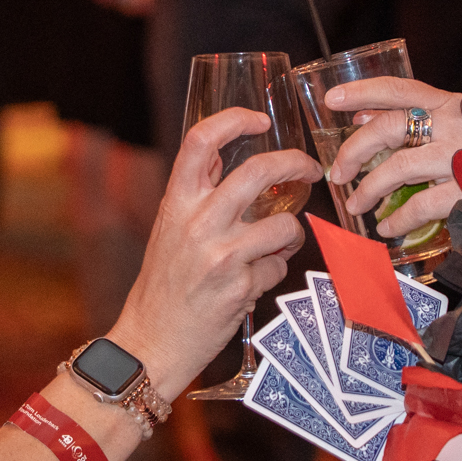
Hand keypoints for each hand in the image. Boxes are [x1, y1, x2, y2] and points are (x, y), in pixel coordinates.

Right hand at [109, 106, 318, 391]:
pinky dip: (274, 272)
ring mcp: (220, 255)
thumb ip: (197, 197)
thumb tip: (230, 162)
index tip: (260, 119)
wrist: (151, 341)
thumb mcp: (169, 230)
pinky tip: (255, 281)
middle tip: (310, 170)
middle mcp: (197, 223)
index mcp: (176, 203)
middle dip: (296, 164)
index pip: (202, 140)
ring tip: (279, 245)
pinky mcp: (240, 287)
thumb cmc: (163, 286)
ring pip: (284, 224)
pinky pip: (278, 267)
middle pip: (259, 171)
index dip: (235, 120)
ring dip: (291, 234)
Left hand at [320, 76, 461, 237]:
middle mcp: (458, 126)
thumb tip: (360, 116)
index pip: (401, 90)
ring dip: (369, 189)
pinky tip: (387, 227)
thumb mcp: (452, 131)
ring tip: (356, 204)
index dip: (363, 91)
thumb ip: (413, 121)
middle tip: (337, 173)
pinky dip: (397, 219)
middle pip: (390, 126)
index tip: (332, 99)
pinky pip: (419, 205)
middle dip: (354, 150)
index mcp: (453, 105)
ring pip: (398, 167)